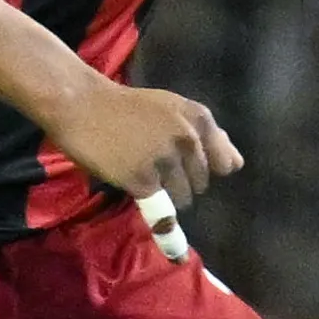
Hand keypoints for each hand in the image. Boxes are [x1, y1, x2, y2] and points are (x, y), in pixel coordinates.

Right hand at [44, 78, 241, 208]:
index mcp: (199, 119)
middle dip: (181, 180)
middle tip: (151, 162)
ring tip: (140, 172)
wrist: (81, 105)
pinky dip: (156, 213)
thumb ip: (208, 135)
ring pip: (183, 198)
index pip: (224, 163)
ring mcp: (165, 160)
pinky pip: (160, 210)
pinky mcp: (143, 180)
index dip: (203, 167)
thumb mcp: (172, 109)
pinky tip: (144, 201)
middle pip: (202, 183)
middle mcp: (187, 139)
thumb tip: (237, 165)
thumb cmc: (126, 108)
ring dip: (165, 194)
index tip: (182, 162)